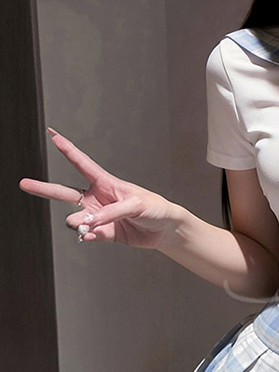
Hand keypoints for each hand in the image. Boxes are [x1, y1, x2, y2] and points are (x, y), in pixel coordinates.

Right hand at [19, 128, 180, 249]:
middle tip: (23, 183)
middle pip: (64, 192)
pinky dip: (86, 236)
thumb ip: (111, 213)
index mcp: (106, 182)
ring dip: (78, 222)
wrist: (164, 230)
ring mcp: (98, 216)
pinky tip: (88, 236)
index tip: (53, 135)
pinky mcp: (103, 233)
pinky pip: (87, 235)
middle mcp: (97, 198)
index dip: (67, 149)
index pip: (82, 163)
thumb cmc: (154, 208)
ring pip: (75, 218)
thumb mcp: (136, 205)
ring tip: (85, 226)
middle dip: (43, 188)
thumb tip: (88, 223)